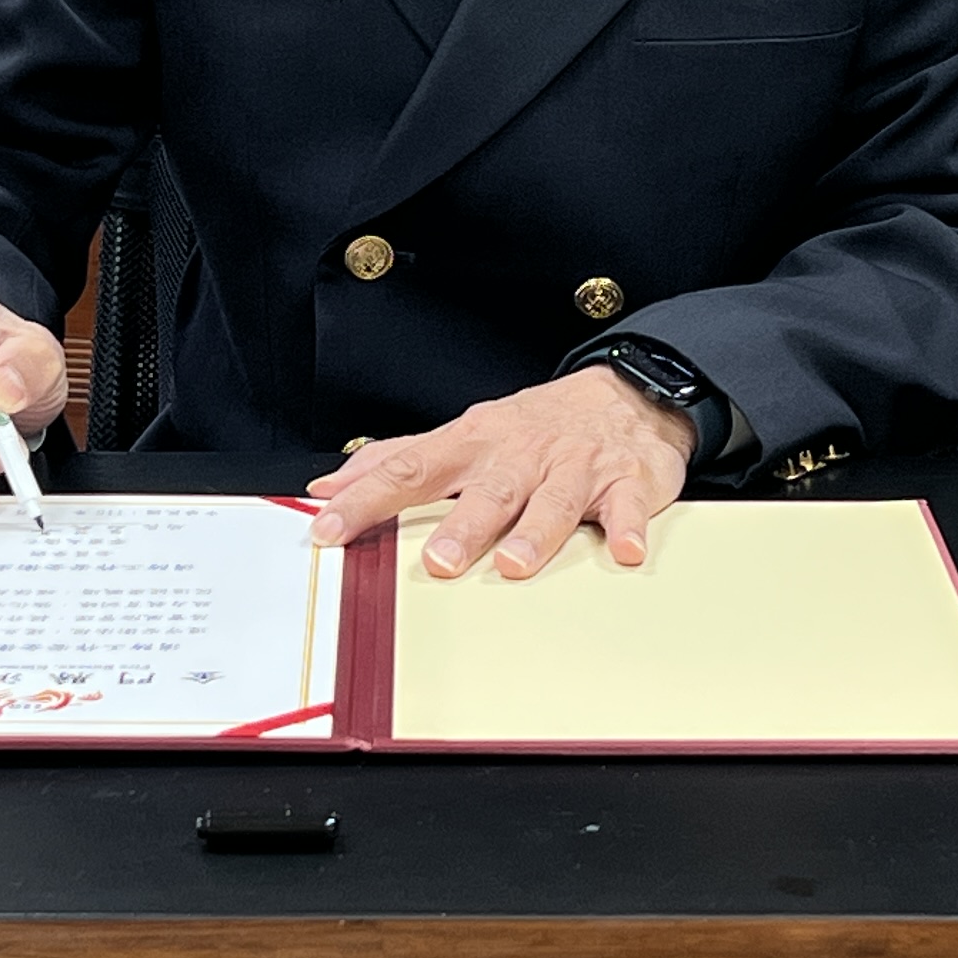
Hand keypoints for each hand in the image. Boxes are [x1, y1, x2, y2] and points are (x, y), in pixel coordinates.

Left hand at [305, 366, 696, 577]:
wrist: (628, 393)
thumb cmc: (534, 426)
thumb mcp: (463, 434)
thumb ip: (398, 461)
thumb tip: (328, 486)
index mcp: (473, 444)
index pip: (410, 470)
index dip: (366, 499)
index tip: (329, 529)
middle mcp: (520, 455)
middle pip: (488, 491)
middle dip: (462, 527)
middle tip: (438, 562)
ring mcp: (574, 467)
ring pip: (553, 501)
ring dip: (536, 532)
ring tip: (516, 564)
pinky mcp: (626, 481)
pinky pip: (627, 506)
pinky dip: (627, 527)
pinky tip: (624, 550)